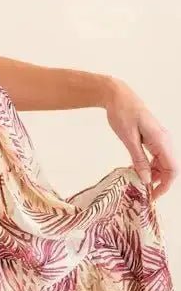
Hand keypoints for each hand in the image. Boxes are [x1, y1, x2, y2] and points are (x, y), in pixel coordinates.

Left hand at [103, 76, 177, 198]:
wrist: (117, 95)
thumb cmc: (122, 113)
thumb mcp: (128, 138)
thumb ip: (139, 160)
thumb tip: (147, 180)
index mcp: (162, 140)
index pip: (173, 170)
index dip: (165, 185)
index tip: (153, 195)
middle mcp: (165, 140)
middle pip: (169, 168)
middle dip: (158, 181)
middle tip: (142, 190)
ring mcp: (160, 138)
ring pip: (162, 162)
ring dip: (152, 173)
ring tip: (136, 180)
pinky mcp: (153, 137)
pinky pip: (156, 155)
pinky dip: (148, 164)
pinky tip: (135, 168)